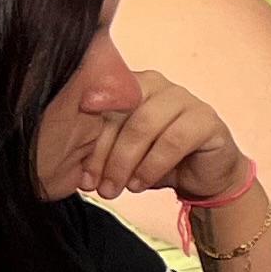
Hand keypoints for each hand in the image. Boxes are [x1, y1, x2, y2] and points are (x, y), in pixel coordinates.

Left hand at [78, 70, 248, 204]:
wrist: (205, 176)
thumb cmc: (158, 160)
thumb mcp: (121, 152)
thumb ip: (99, 145)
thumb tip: (63, 158)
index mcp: (129, 84)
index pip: (101, 103)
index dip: (86, 139)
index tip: (78, 173)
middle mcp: (156, 83)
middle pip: (120, 113)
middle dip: (104, 154)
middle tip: (96, 186)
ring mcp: (184, 98)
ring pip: (144, 125)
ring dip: (125, 162)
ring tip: (118, 188)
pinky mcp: (206, 119)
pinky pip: (173, 140)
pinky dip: (152, 165)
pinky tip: (141, 183)